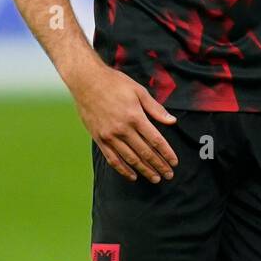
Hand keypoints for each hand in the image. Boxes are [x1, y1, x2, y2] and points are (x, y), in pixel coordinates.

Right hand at [70, 65, 178, 183]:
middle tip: (169, 175)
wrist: (86, 81)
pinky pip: (113, 159)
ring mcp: (110, 136)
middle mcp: (123, 129)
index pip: (156, 140)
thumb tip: (172, 121)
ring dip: (144, 170)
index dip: (167, 153)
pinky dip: (123, 169)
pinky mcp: (99, 139)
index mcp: (135, 117)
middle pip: (145, 153)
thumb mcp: (139, 91)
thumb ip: (155, 108)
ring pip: (130, 159)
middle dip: (159, 165)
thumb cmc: (115, 83)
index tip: (174, 163)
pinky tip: (132, 176)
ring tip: (155, 178)